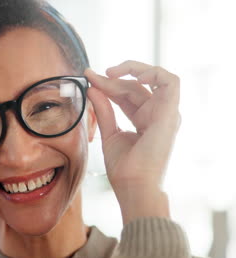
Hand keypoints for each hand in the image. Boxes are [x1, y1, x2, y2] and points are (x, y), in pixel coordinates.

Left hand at [85, 61, 180, 224]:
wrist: (133, 185)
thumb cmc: (123, 168)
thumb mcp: (109, 133)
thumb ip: (104, 110)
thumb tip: (92, 88)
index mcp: (144, 120)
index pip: (126, 94)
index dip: (106, 84)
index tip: (87, 78)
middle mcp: (157, 114)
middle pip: (134, 87)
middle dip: (110, 80)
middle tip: (91, 78)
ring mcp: (166, 113)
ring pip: (151, 80)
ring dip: (131, 70)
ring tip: (109, 73)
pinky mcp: (170, 113)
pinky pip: (171, 82)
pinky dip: (154, 73)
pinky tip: (133, 75)